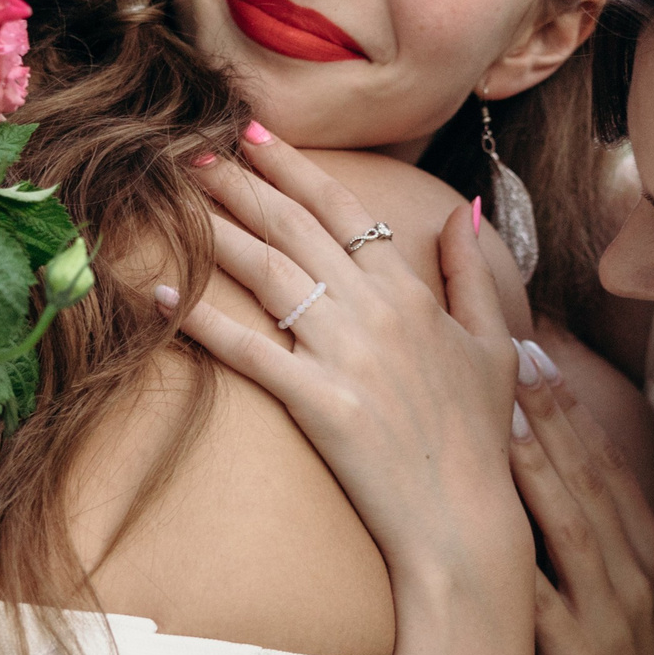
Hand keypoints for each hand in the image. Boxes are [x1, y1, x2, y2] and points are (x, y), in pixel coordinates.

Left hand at [163, 125, 529, 601]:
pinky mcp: (317, 401)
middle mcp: (375, 312)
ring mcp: (344, 355)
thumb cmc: (480, 436)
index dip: (296, 169)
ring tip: (172, 198)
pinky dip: (201, 320)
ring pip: (268, 274)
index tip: (255, 135)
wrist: (464, 518)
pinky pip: (247, 350)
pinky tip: (159, 294)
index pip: (344, 211)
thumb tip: (461, 212)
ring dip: (216, 230)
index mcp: (412, 293)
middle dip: (240, 183)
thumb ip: (473, 274)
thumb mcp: (494, 344)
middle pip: (295, 229)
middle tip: (190, 148)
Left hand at [508, 361, 653, 654]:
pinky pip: (541, 597)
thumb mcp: (629, 595)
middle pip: (589, 477)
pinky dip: (515, 554)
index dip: (570, 407)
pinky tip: (482, 518)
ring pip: (571, 522)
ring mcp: (610, 613)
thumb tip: (549, 470)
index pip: (606, 462)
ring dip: (535, 461)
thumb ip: (598, 537)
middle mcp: (634, 571)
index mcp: (647, 550)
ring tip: (497, 410)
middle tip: (511, 352)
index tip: (534, 352)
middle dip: (551, 412)